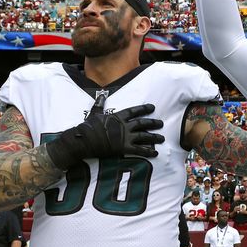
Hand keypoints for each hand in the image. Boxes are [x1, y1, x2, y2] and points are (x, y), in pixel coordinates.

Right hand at [46, 104, 163, 169]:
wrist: (84, 140)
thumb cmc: (88, 126)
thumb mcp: (95, 113)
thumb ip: (100, 104)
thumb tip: (101, 94)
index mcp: (118, 117)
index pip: (134, 111)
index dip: (144, 109)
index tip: (152, 107)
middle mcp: (124, 126)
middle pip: (142, 123)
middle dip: (153, 123)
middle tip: (161, 123)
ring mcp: (125, 137)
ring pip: (144, 136)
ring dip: (154, 137)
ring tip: (162, 138)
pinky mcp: (124, 148)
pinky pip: (139, 150)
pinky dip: (148, 151)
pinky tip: (155, 152)